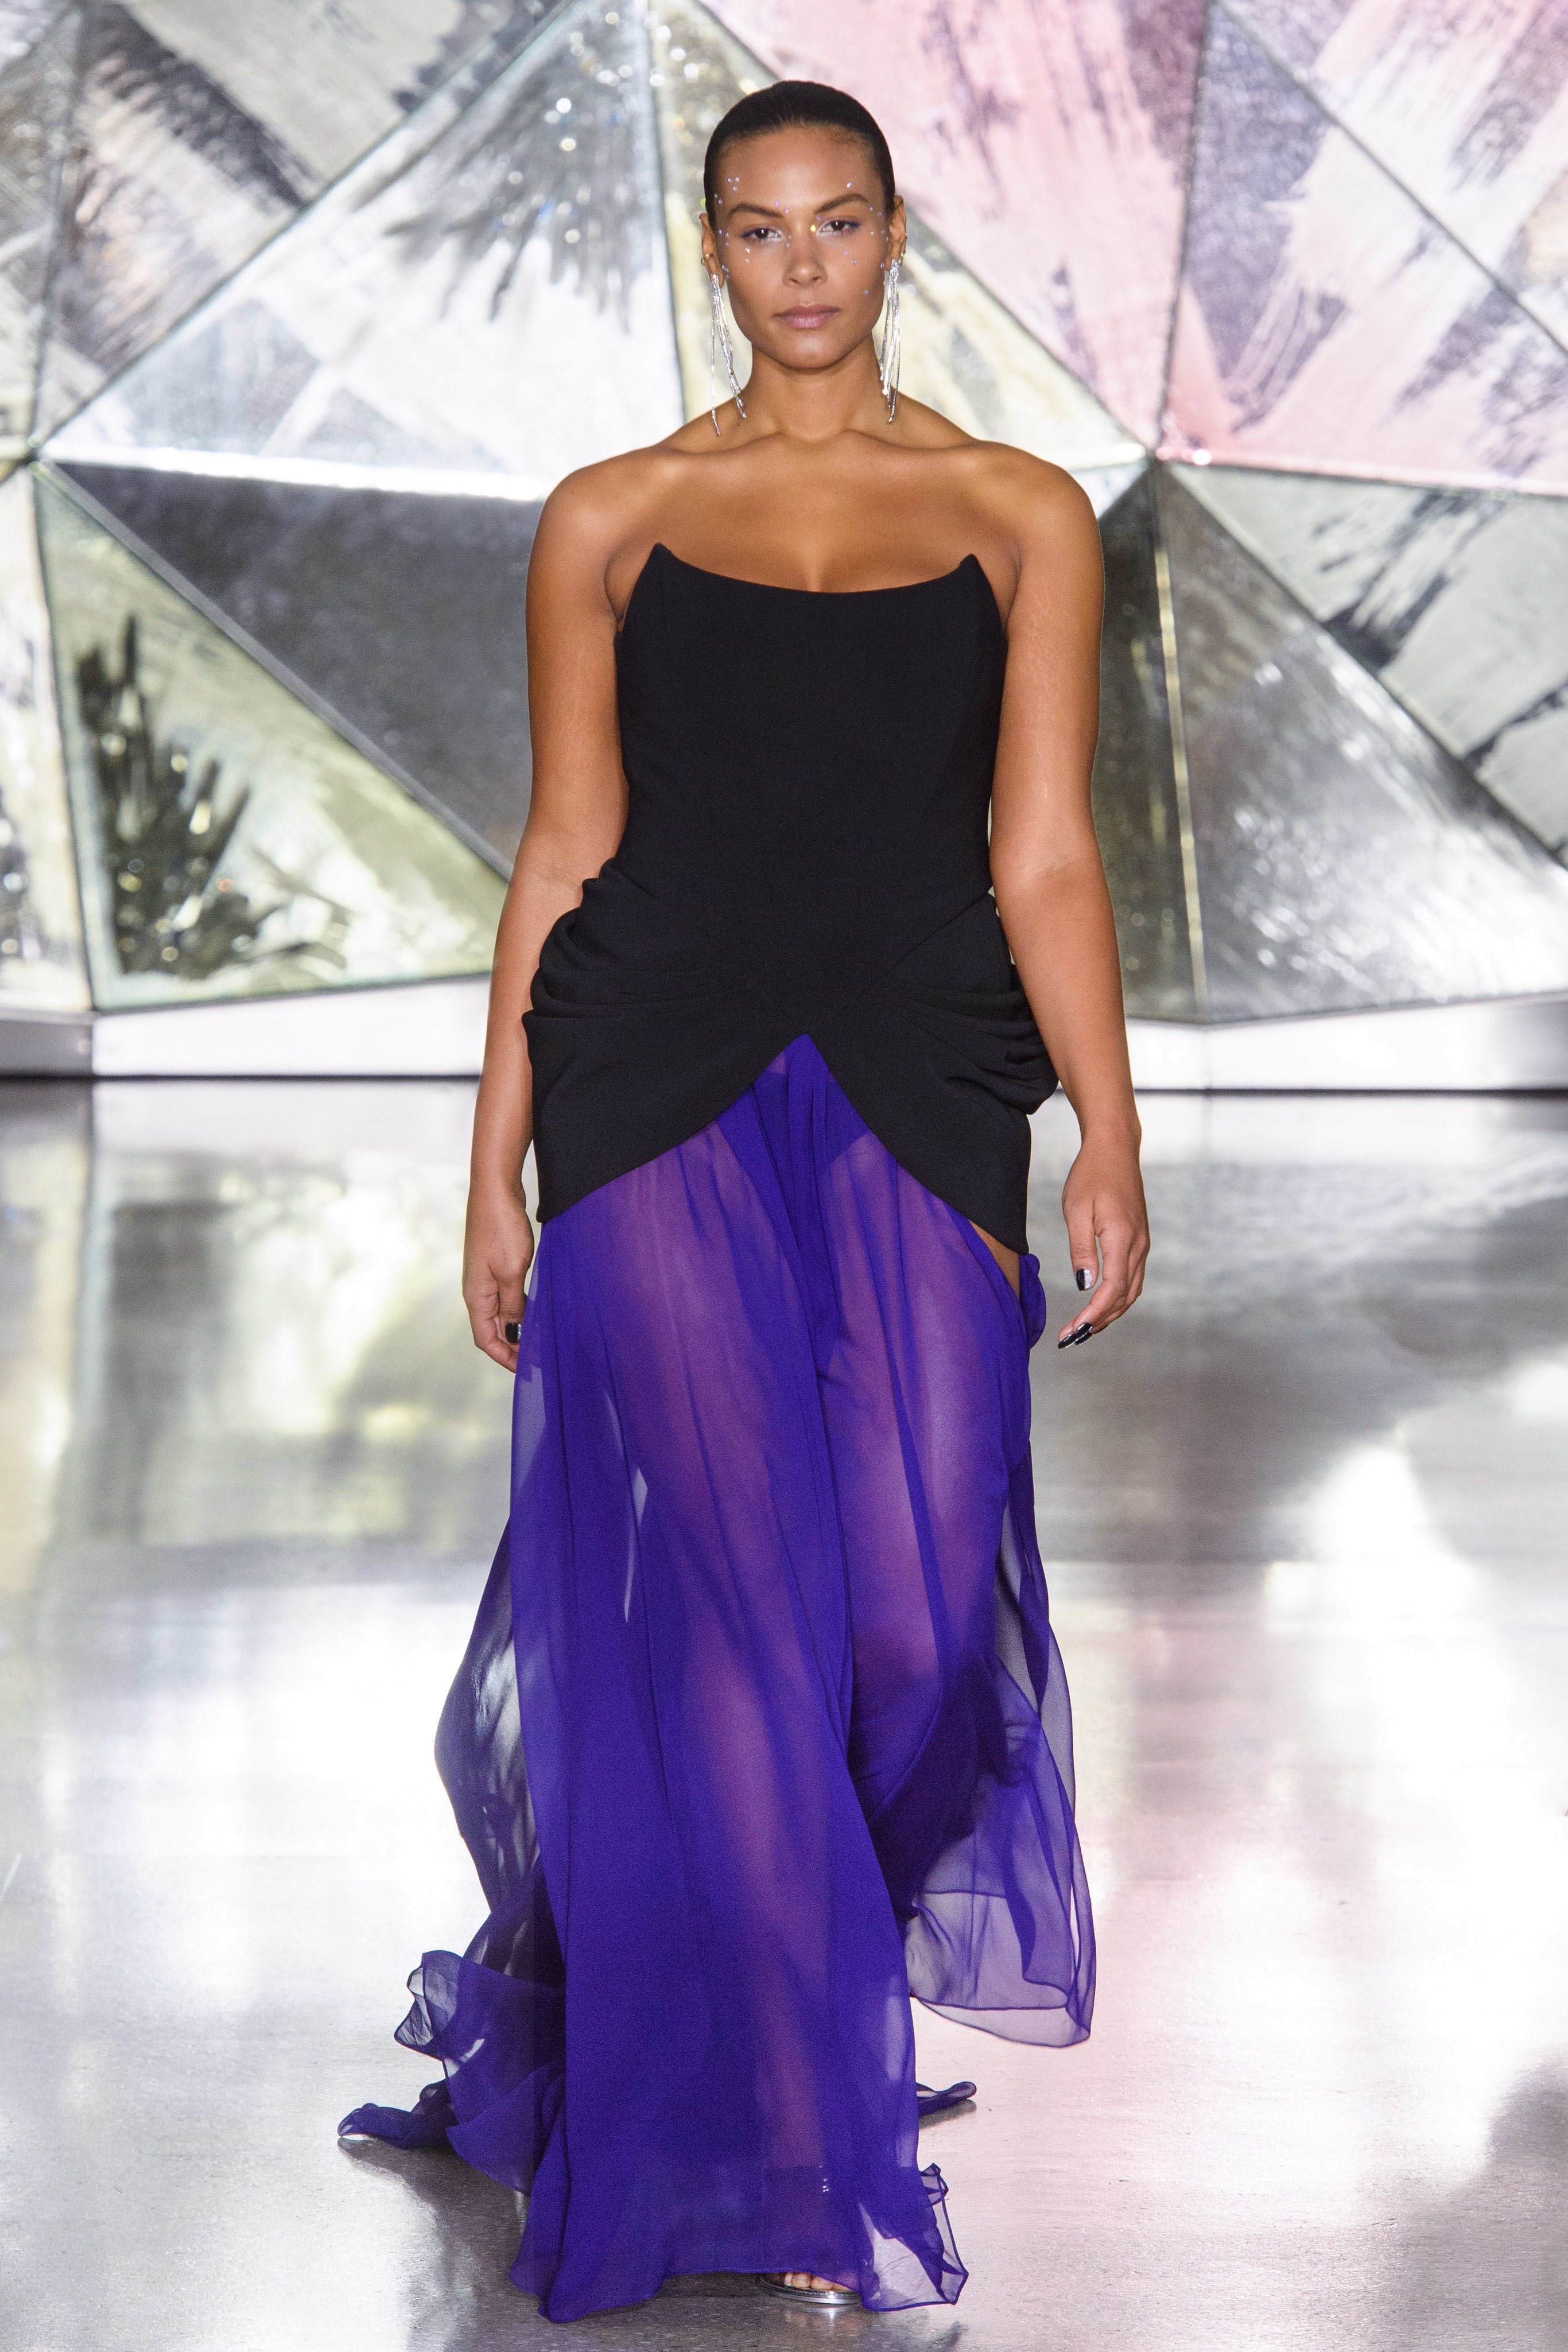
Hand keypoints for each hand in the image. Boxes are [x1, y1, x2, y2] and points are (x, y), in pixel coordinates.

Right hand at [463, 1182, 534, 1370]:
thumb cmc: (502, 1228)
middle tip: (539, 1358)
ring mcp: (485, 1277)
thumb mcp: (512, 1271)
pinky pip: (507, 1296)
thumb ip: (514, 1303)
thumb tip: (515, 1330)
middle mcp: (477, 1290)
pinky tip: (537, 1309)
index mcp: (476, 1296)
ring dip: (518, 1327)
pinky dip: (521, 1308)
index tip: (526, 1370)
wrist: (495, 1190)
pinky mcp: (495, 1265)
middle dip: (513, 1346)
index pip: (485, 1340)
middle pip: (493, 1330)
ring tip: (541, 1338)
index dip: (504, 1357)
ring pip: (501, 1313)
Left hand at [1056, 1134, 1147, 1347]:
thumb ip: (1081, 1249)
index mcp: (1122, 1238)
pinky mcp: (1139, 1240)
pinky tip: (1100, 1304)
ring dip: (1109, 1313)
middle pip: (1124, 1297)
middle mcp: (1138, 1246)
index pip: (1112, 1290)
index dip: (1093, 1315)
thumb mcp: (1077, 1210)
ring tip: (1084, 1329)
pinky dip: (1117, 1298)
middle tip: (1072, 1338)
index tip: (1073, 1331)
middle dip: (1099, 1322)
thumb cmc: (1091, 1175)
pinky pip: (1132, 1278)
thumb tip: (1084, 1285)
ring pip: (1131, 1291)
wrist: (1115, 1150)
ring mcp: (1141, 1244)